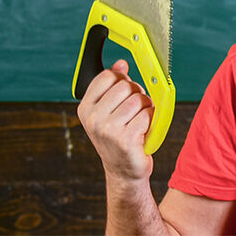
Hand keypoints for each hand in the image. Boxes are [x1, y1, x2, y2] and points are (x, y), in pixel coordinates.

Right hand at [76, 60, 154, 181]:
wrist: (123, 171)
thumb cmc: (118, 137)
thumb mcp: (109, 111)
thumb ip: (113, 86)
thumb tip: (121, 63)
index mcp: (85, 108)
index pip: (108, 76)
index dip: (122, 81)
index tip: (124, 94)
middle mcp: (93, 118)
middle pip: (125, 86)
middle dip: (136, 94)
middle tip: (135, 111)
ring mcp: (108, 129)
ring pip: (138, 99)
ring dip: (145, 108)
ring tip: (139, 121)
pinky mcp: (125, 139)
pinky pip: (147, 115)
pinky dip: (150, 120)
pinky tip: (143, 131)